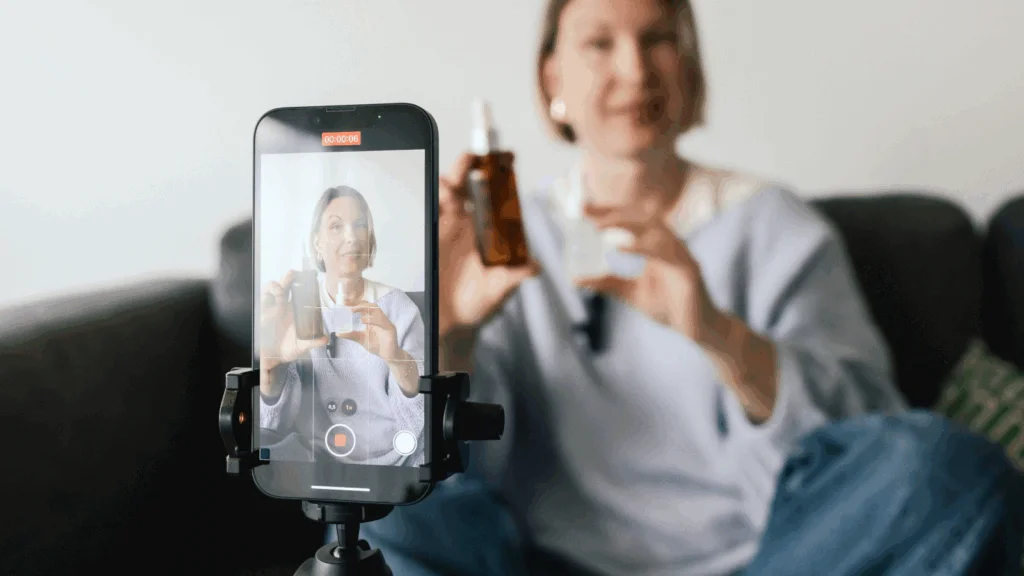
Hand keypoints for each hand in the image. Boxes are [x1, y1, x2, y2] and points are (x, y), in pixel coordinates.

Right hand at [260, 270, 328, 372]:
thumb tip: (325, 339)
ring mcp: (274, 307)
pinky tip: (276, 292)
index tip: (311, 279)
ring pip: (276, 288)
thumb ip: (313, 342)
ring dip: (280, 282)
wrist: (273, 358)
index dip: (305, 285)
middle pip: (289, 287)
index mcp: (297, 312)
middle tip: (295, 273)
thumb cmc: (288, 349)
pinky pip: (265, 296)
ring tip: (283, 283)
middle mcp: (286, 307)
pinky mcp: (264, 311)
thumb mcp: (302, 346)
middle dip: (292, 277)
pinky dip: (269, 291)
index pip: (301, 294)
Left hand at [336, 300, 400, 361]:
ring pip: (377, 310)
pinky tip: (364, 321)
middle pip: (371, 305)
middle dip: (359, 303)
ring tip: (353, 310)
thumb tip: (338, 333)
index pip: (365, 307)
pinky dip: (373, 320)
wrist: (388, 356)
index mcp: (372, 319)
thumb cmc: (377, 346)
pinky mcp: (390, 329)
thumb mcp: (361, 339)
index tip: (345, 302)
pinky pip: (383, 321)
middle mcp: (379, 319)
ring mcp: (385, 323)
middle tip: (348, 305)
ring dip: (365, 308)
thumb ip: (351, 335)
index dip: (356, 303)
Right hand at [438, 152, 539, 337]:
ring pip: (442, 195)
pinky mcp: (423, 238)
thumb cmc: (477, 304)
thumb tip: (535, 267)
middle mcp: (465, 225)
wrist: (447, 324)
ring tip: (450, 176)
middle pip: (466, 187)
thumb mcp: (498, 290)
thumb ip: (514, 277)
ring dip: (446, 180)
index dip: (498, 176)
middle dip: (468, 167)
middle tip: (473, 157)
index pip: (493, 197)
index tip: (506, 158)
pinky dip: (422, 199)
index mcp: (487, 232)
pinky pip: (421, 212)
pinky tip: (425, 192)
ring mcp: (443, 230)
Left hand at [574, 203, 728, 348]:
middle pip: (643, 217)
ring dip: (626, 223)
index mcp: (656, 245)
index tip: (584, 209)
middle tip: (588, 213)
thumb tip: (576, 279)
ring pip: (655, 229)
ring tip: (600, 225)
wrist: (697, 329)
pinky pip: (667, 253)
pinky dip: (643, 247)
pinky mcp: (689, 270)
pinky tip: (621, 246)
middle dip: (614, 212)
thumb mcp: (631, 293)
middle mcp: (670, 244)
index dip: (610, 212)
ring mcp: (681, 255)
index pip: (632, 220)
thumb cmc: (668, 307)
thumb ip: (608, 283)